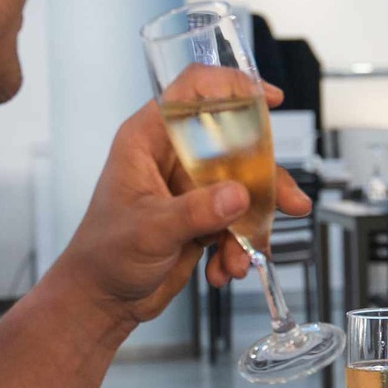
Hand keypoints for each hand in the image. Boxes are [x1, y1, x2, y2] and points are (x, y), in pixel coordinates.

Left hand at [46, 84, 313, 327]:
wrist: (101, 301)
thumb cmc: (103, 257)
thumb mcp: (150, 230)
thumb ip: (196, 212)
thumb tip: (239, 195)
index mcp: (148, 140)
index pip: (192, 92)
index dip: (232, 87)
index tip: (269, 100)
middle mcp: (172, 158)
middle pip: (233, 143)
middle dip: (263, 178)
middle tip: (286, 201)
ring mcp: (189, 188)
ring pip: (242, 188)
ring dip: (251, 225)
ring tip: (244, 257)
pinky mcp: (201, 217)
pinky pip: (236, 221)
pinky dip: (238, 248)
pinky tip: (224, 269)